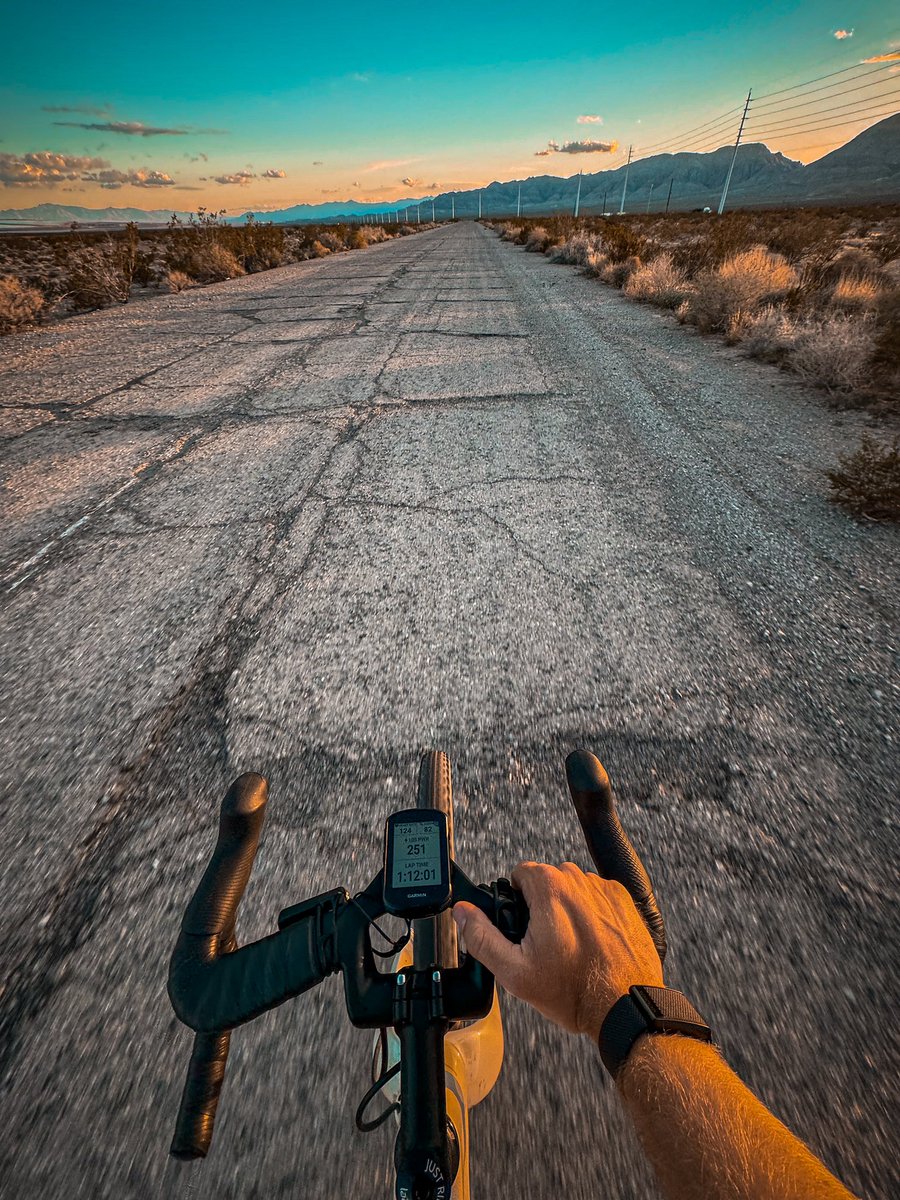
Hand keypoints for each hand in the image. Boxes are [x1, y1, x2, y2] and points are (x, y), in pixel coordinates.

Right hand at [453, 862, 662, 1039]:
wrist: (624, 1007)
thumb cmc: (575, 992)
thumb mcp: (514, 972)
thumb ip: (482, 937)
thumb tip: (463, 913)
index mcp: (550, 888)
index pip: (521, 872)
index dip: (516, 899)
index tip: (523, 924)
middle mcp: (580, 881)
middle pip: (548, 880)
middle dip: (542, 905)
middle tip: (545, 943)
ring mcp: (605, 891)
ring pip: (575, 889)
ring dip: (568, 909)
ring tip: (571, 947)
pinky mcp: (625, 903)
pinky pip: (599, 898)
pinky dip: (593, 915)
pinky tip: (592, 944)